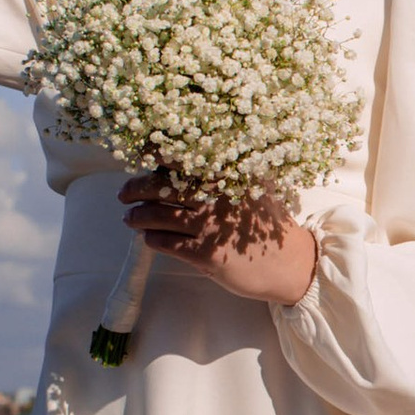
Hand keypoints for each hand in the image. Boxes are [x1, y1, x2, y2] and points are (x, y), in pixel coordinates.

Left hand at [122, 172, 318, 306]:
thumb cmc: (268, 225)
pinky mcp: (206, 253)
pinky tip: (147, 237)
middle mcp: (217, 195)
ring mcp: (211, 224)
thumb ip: (228, 172)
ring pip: (160, 215)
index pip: (184, 156)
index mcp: (228, 174)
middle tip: (124, 193)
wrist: (290, 263)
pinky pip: (167, 242)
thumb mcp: (254, 187)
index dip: (158, 153)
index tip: (141, 152)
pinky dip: (152, 238)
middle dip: (137, 187)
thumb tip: (187, 161)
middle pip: (163, 185)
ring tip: (130, 218)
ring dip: (138, 216)